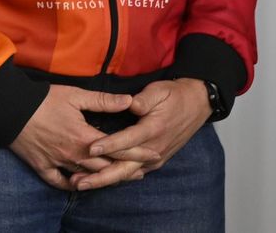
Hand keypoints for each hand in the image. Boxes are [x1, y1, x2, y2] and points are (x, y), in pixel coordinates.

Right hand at [9, 85, 157, 190]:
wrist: (9, 107)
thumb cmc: (43, 99)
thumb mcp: (74, 95)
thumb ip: (103, 101)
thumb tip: (130, 101)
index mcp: (85, 137)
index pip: (118, 148)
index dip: (138, 152)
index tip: (154, 154)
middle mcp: (74, 155)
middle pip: (106, 167)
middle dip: (125, 169)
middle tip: (141, 171)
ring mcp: (57, 162)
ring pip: (86, 176)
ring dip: (103, 178)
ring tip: (116, 179)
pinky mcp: (41, 165)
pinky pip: (58, 181)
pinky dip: (70, 184)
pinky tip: (79, 184)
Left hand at [80, 78, 210, 188]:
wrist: (196, 105)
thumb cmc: (173, 96)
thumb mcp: (158, 91)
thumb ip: (143, 99)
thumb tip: (129, 103)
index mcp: (153, 130)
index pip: (128, 140)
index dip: (109, 145)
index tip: (90, 148)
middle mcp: (154, 149)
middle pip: (125, 168)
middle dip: (102, 176)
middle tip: (79, 182)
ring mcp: (155, 158)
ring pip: (128, 174)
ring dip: (105, 180)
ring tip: (82, 184)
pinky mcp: (155, 161)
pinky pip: (133, 172)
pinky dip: (116, 177)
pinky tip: (100, 180)